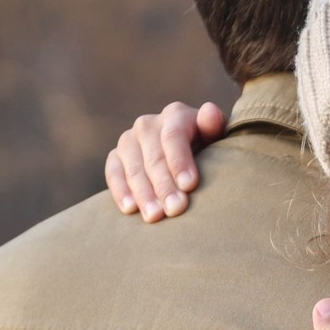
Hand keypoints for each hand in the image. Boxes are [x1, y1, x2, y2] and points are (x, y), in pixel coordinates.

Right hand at [105, 100, 225, 219]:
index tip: (189, 185)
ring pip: (134, 168)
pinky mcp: (116, 156)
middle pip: (154, 156)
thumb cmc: (208, 148)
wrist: (188, 155)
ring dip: (144, 194)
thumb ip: (213, 126)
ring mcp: (129, 139)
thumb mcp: (216, 137)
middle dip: (165, 185)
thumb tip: (209, 113)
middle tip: (175, 209)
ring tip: (155, 216)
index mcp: (176, 115)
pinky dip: (120, 191)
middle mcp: (148, 124)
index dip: (180, 160)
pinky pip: (113, 173)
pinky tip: (130, 209)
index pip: (173, 136)